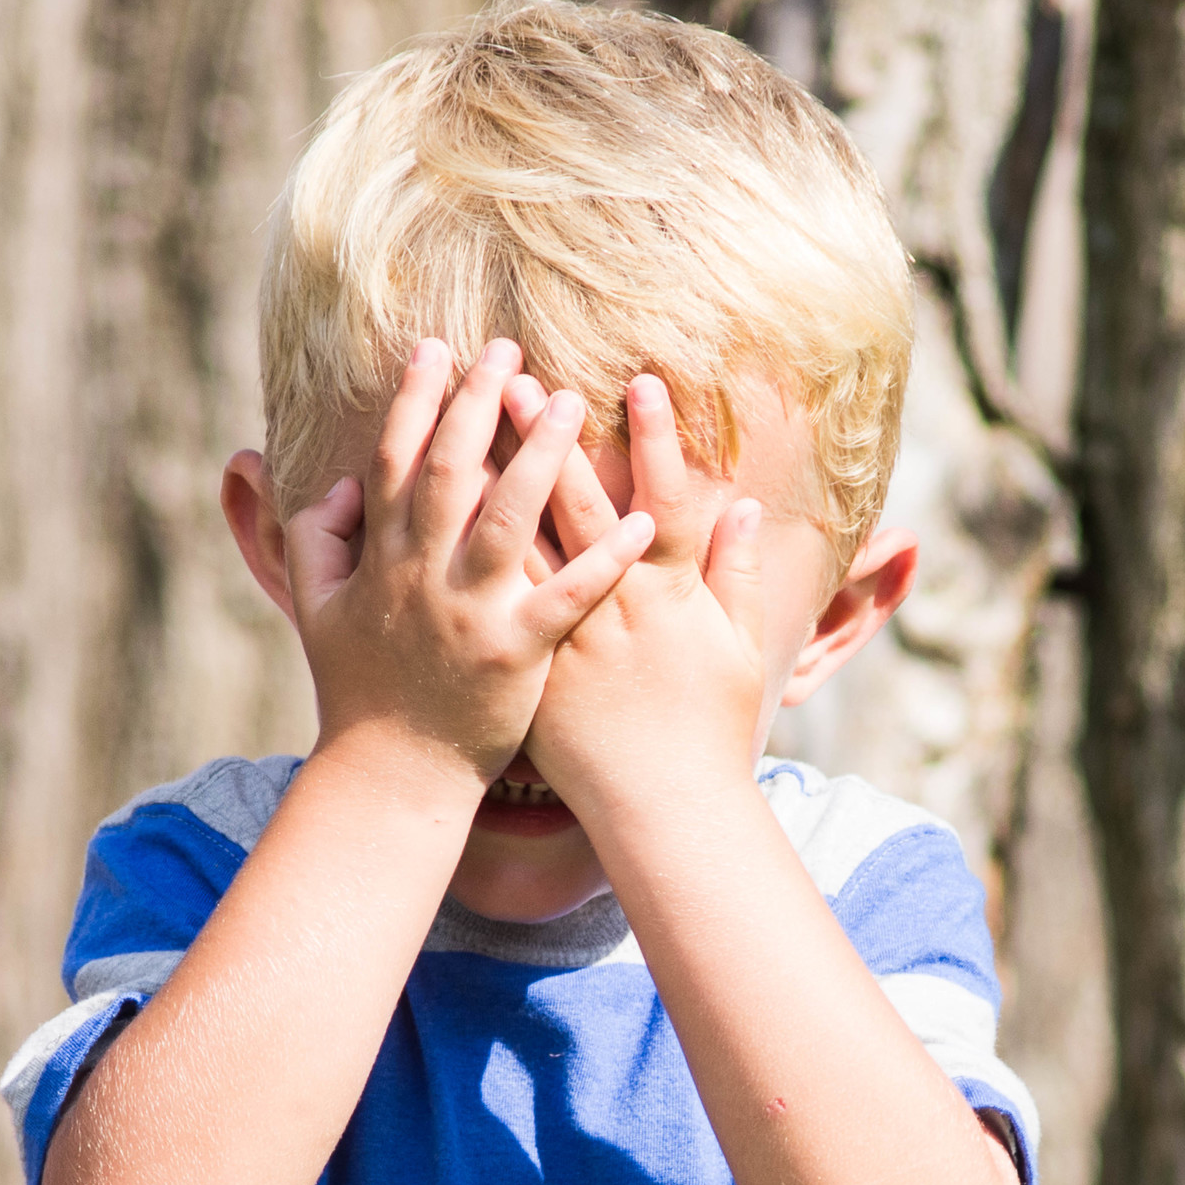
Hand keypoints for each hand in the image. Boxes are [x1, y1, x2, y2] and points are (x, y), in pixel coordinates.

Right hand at [283, 339, 648, 792]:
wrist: (390, 776)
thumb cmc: (359, 691)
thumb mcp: (316, 609)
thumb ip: (317, 540)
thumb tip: (343, 482)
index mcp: (381, 560)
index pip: (396, 460)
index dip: (415, 401)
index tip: (436, 348)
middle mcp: (422, 577)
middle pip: (452, 472)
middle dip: (478, 404)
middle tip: (508, 348)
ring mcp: (471, 614)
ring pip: (509, 519)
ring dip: (540, 456)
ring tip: (572, 403)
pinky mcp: (519, 655)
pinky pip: (568, 598)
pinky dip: (605, 561)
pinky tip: (638, 522)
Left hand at [507, 373, 773, 834]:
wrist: (663, 808)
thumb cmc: (707, 732)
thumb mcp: (740, 651)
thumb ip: (738, 576)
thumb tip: (747, 509)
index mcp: (666, 596)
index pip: (661, 499)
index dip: (652, 439)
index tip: (638, 381)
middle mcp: (608, 607)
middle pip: (569, 506)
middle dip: (543, 437)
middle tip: (515, 375)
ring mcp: (560, 636)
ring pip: (516, 543)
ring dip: (489, 481)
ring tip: (462, 428)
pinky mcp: (526, 666)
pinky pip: (489, 601)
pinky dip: (461, 559)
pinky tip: (437, 517)